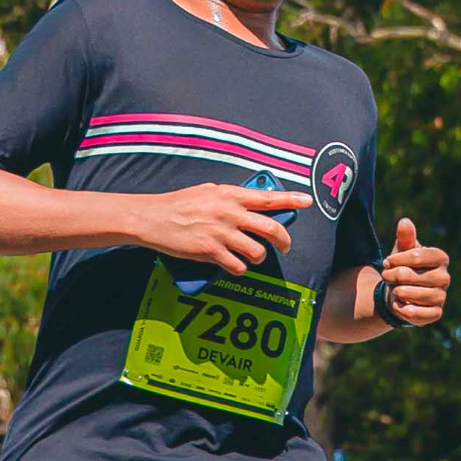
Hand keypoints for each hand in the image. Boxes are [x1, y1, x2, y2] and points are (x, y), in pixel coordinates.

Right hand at [130, 181, 310, 273]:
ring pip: (257, 251)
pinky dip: (239, 268)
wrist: (152, 218)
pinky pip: (237, 266)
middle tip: (284, 246)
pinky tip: (232, 265)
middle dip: (283, 240)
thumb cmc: (179, 204)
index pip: (268, 197)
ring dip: (259, 257)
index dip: (291, 199)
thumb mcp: (208, 192)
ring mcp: (221, 233)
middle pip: (271, 228)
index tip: (308, 201)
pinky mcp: (210, 252)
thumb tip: (251, 204)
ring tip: (251, 256)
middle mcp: (229, 212)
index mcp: (230, 194)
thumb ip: (230, 198)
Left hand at [378, 218, 449, 325]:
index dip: (396, 259)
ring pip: (414, 295)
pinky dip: (404, 310)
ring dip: (397, 293)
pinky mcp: (436, 313)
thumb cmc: (404, 267)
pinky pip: (419, 314)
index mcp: (440, 258)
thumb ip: (405, 237)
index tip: (386, 262)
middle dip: (392, 276)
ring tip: (394, 291)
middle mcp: (445, 277)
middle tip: (386, 276)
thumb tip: (405, 222)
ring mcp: (442, 296)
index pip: (416, 256)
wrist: (402, 292)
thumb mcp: (402, 250)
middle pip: (409, 275)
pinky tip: (400, 306)